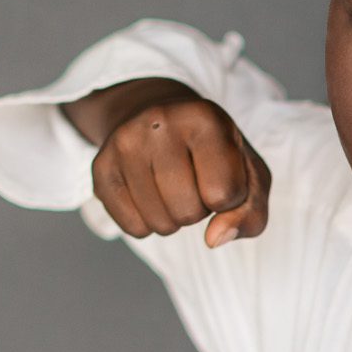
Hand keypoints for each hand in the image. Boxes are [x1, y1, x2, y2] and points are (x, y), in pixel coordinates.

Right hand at [84, 81, 270, 246]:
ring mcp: (125, 143)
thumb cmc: (213, 151)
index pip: (225, 195)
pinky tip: (150, 193)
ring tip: (172, 186)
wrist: (158, 112)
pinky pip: (133, 228)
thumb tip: (214, 240)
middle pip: (189, 213)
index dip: (229, 198)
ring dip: (174, 218)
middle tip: (193, 180)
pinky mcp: (101, 166)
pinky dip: (148, 223)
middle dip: (199, 208)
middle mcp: (160, 122)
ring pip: (161, 224)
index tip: (221, 174)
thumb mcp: (249, 174)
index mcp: (205, 117)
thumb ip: (251, 213)